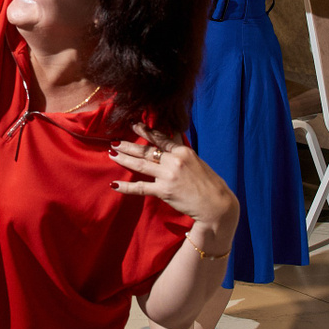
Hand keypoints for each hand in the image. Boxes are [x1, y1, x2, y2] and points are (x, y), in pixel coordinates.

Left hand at [109, 125, 237, 228]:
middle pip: (146, 150)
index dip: (145, 131)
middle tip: (114, 141)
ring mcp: (168, 175)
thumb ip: (181, 149)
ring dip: (124, 159)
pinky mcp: (164, 191)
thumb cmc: (209, 183)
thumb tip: (174, 133)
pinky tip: (115, 184)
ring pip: (141, 164)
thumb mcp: (196, 161)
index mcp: (183, 151)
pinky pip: (141, 187)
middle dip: (128, 145)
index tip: (134, 124)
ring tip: (111, 153)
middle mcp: (174, 160)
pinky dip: (127, 187)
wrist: (216, 204)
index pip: (160, 138)